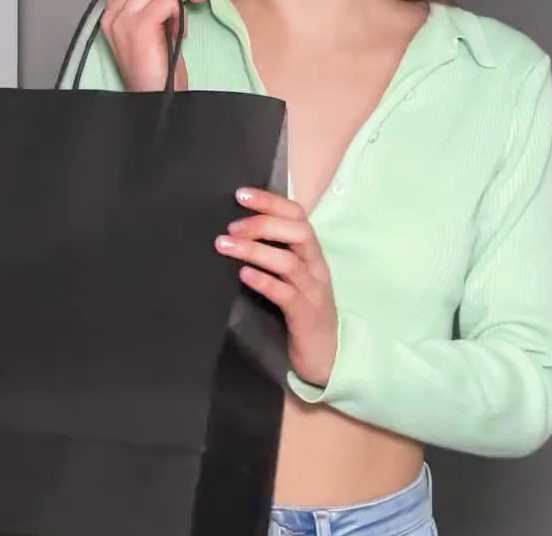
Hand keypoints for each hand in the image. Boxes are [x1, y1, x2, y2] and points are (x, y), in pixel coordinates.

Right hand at [101, 0, 206, 91]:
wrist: (156, 100)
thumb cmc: (159, 68)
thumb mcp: (153, 28)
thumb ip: (153, 1)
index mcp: (113, 10)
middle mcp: (112, 12)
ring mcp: (123, 20)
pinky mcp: (138, 30)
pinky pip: (166, 0)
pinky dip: (181, 7)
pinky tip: (183, 27)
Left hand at [216, 187, 338, 386]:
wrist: (326, 357)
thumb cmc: (302, 314)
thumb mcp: (292, 279)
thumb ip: (274, 255)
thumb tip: (236, 234)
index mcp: (312, 255)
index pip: (298, 215)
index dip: (271, 201)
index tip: (241, 194)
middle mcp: (316, 268)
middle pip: (298, 231)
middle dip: (263, 223)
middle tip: (231, 227)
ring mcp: (313, 292)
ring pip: (288, 261)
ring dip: (255, 250)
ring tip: (225, 246)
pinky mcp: (305, 316)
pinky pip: (285, 294)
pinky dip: (264, 281)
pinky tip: (244, 275)